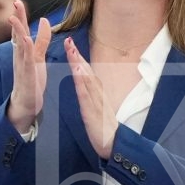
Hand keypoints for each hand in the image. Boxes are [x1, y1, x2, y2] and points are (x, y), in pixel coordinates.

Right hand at [5, 0, 50, 132]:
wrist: (26, 104)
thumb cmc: (31, 79)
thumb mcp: (38, 57)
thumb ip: (41, 39)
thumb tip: (44, 20)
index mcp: (23, 51)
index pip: (21, 30)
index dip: (20, 16)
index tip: (17, 2)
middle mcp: (20, 56)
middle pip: (18, 34)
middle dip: (17, 18)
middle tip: (15, 3)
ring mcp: (22, 65)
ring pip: (20, 45)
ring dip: (17, 31)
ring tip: (15, 18)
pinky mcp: (27, 75)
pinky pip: (26, 60)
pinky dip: (26, 49)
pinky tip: (26, 39)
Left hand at [63, 35, 115, 158]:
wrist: (115, 145)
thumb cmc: (104, 128)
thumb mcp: (96, 109)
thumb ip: (91, 97)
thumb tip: (86, 87)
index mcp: (97, 93)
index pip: (87, 72)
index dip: (79, 58)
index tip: (71, 45)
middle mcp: (98, 94)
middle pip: (87, 71)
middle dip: (77, 55)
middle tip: (69, 40)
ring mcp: (96, 101)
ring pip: (87, 79)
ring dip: (79, 63)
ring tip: (72, 50)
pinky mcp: (93, 111)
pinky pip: (86, 94)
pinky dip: (81, 81)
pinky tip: (77, 71)